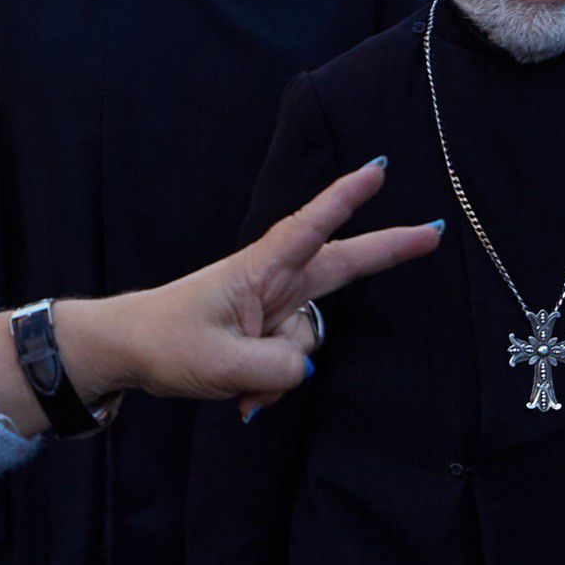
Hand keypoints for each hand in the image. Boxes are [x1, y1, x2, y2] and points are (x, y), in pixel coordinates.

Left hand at [1, 161, 437, 431]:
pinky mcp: (268, 333)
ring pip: (310, 340)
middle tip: (434, 232)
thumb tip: (309, 363)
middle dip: (387, 249)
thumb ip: (276, 364)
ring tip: (236, 379)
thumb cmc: (166, 343)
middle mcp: (272, 283)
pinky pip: (294, 362)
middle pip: (340, 264)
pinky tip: (242, 394)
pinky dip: (272, 383)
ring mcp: (273, 308)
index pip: (308, 230)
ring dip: (281, 371)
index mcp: (256, 271)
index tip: (378, 169)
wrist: (129, 352)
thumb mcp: (220, 363)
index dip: (343, 201)